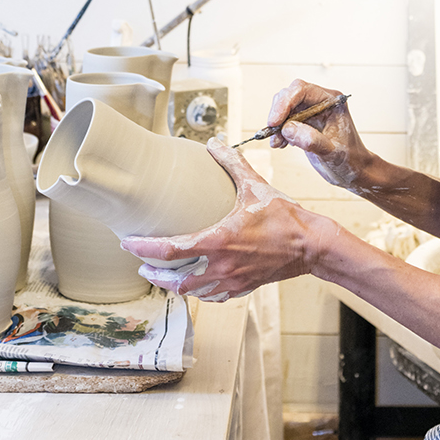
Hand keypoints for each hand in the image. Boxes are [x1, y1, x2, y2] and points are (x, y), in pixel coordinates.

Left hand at [119, 138, 333, 301]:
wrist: (311, 245)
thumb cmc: (284, 217)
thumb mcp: (255, 186)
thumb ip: (232, 163)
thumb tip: (214, 143)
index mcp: (218, 241)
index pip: (170, 249)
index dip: (144, 248)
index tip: (128, 242)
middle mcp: (221, 266)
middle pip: (174, 280)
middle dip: (154, 273)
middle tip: (141, 263)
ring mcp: (231, 281)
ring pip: (191, 292)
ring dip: (172, 285)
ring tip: (162, 275)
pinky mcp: (242, 288)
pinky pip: (212, 296)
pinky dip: (197, 291)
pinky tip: (194, 284)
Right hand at [266, 78, 373, 191]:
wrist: (353, 171)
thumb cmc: (350, 159)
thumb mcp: (332, 152)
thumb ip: (311, 140)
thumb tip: (287, 129)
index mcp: (332, 101)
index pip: (302, 90)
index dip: (285, 102)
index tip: (275, 121)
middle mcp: (320, 102)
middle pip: (290, 95)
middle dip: (278, 113)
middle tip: (272, 131)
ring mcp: (311, 112)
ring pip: (284, 108)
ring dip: (277, 124)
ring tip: (278, 142)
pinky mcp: (303, 123)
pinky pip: (284, 121)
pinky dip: (278, 132)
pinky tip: (281, 144)